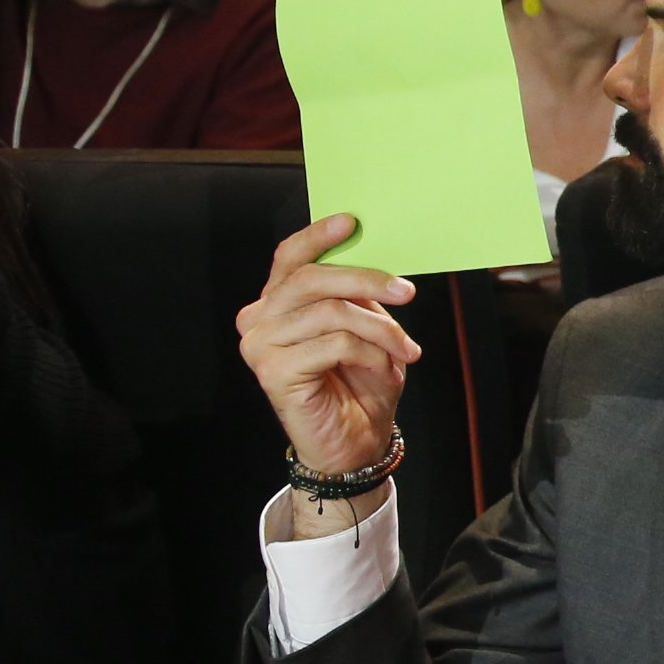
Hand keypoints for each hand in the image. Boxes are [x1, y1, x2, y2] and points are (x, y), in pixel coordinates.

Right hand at [233, 215, 418, 492]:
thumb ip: (358, 294)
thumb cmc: (360, 383)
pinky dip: (370, 353)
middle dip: (365, 279)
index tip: (352, 222)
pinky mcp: (273, 372)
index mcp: (276, 302)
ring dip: (380, 329)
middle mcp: (257, 320)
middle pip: (310, 279)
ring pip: (331, 313)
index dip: (318, 236)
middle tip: (406, 292)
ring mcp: (260, 346)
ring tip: (405, 350)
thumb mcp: (366, 327)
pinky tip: (384, 370)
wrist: (355, 442)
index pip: (289, 258)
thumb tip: (378, 257)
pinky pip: (334, 344)